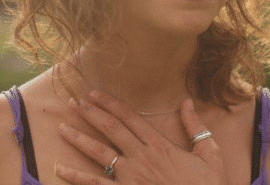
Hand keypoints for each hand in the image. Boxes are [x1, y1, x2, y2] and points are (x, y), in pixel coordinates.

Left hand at [56, 91, 226, 184]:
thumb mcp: (210, 154)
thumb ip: (196, 128)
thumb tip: (187, 102)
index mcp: (161, 146)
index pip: (130, 117)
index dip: (110, 103)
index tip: (94, 93)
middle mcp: (143, 158)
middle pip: (111, 129)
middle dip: (90, 114)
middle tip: (73, 102)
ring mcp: (132, 178)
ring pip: (99, 153)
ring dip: (79, 138)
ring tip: (62, 127)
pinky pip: (96, 184)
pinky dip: (76, 176)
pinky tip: (60, 168)